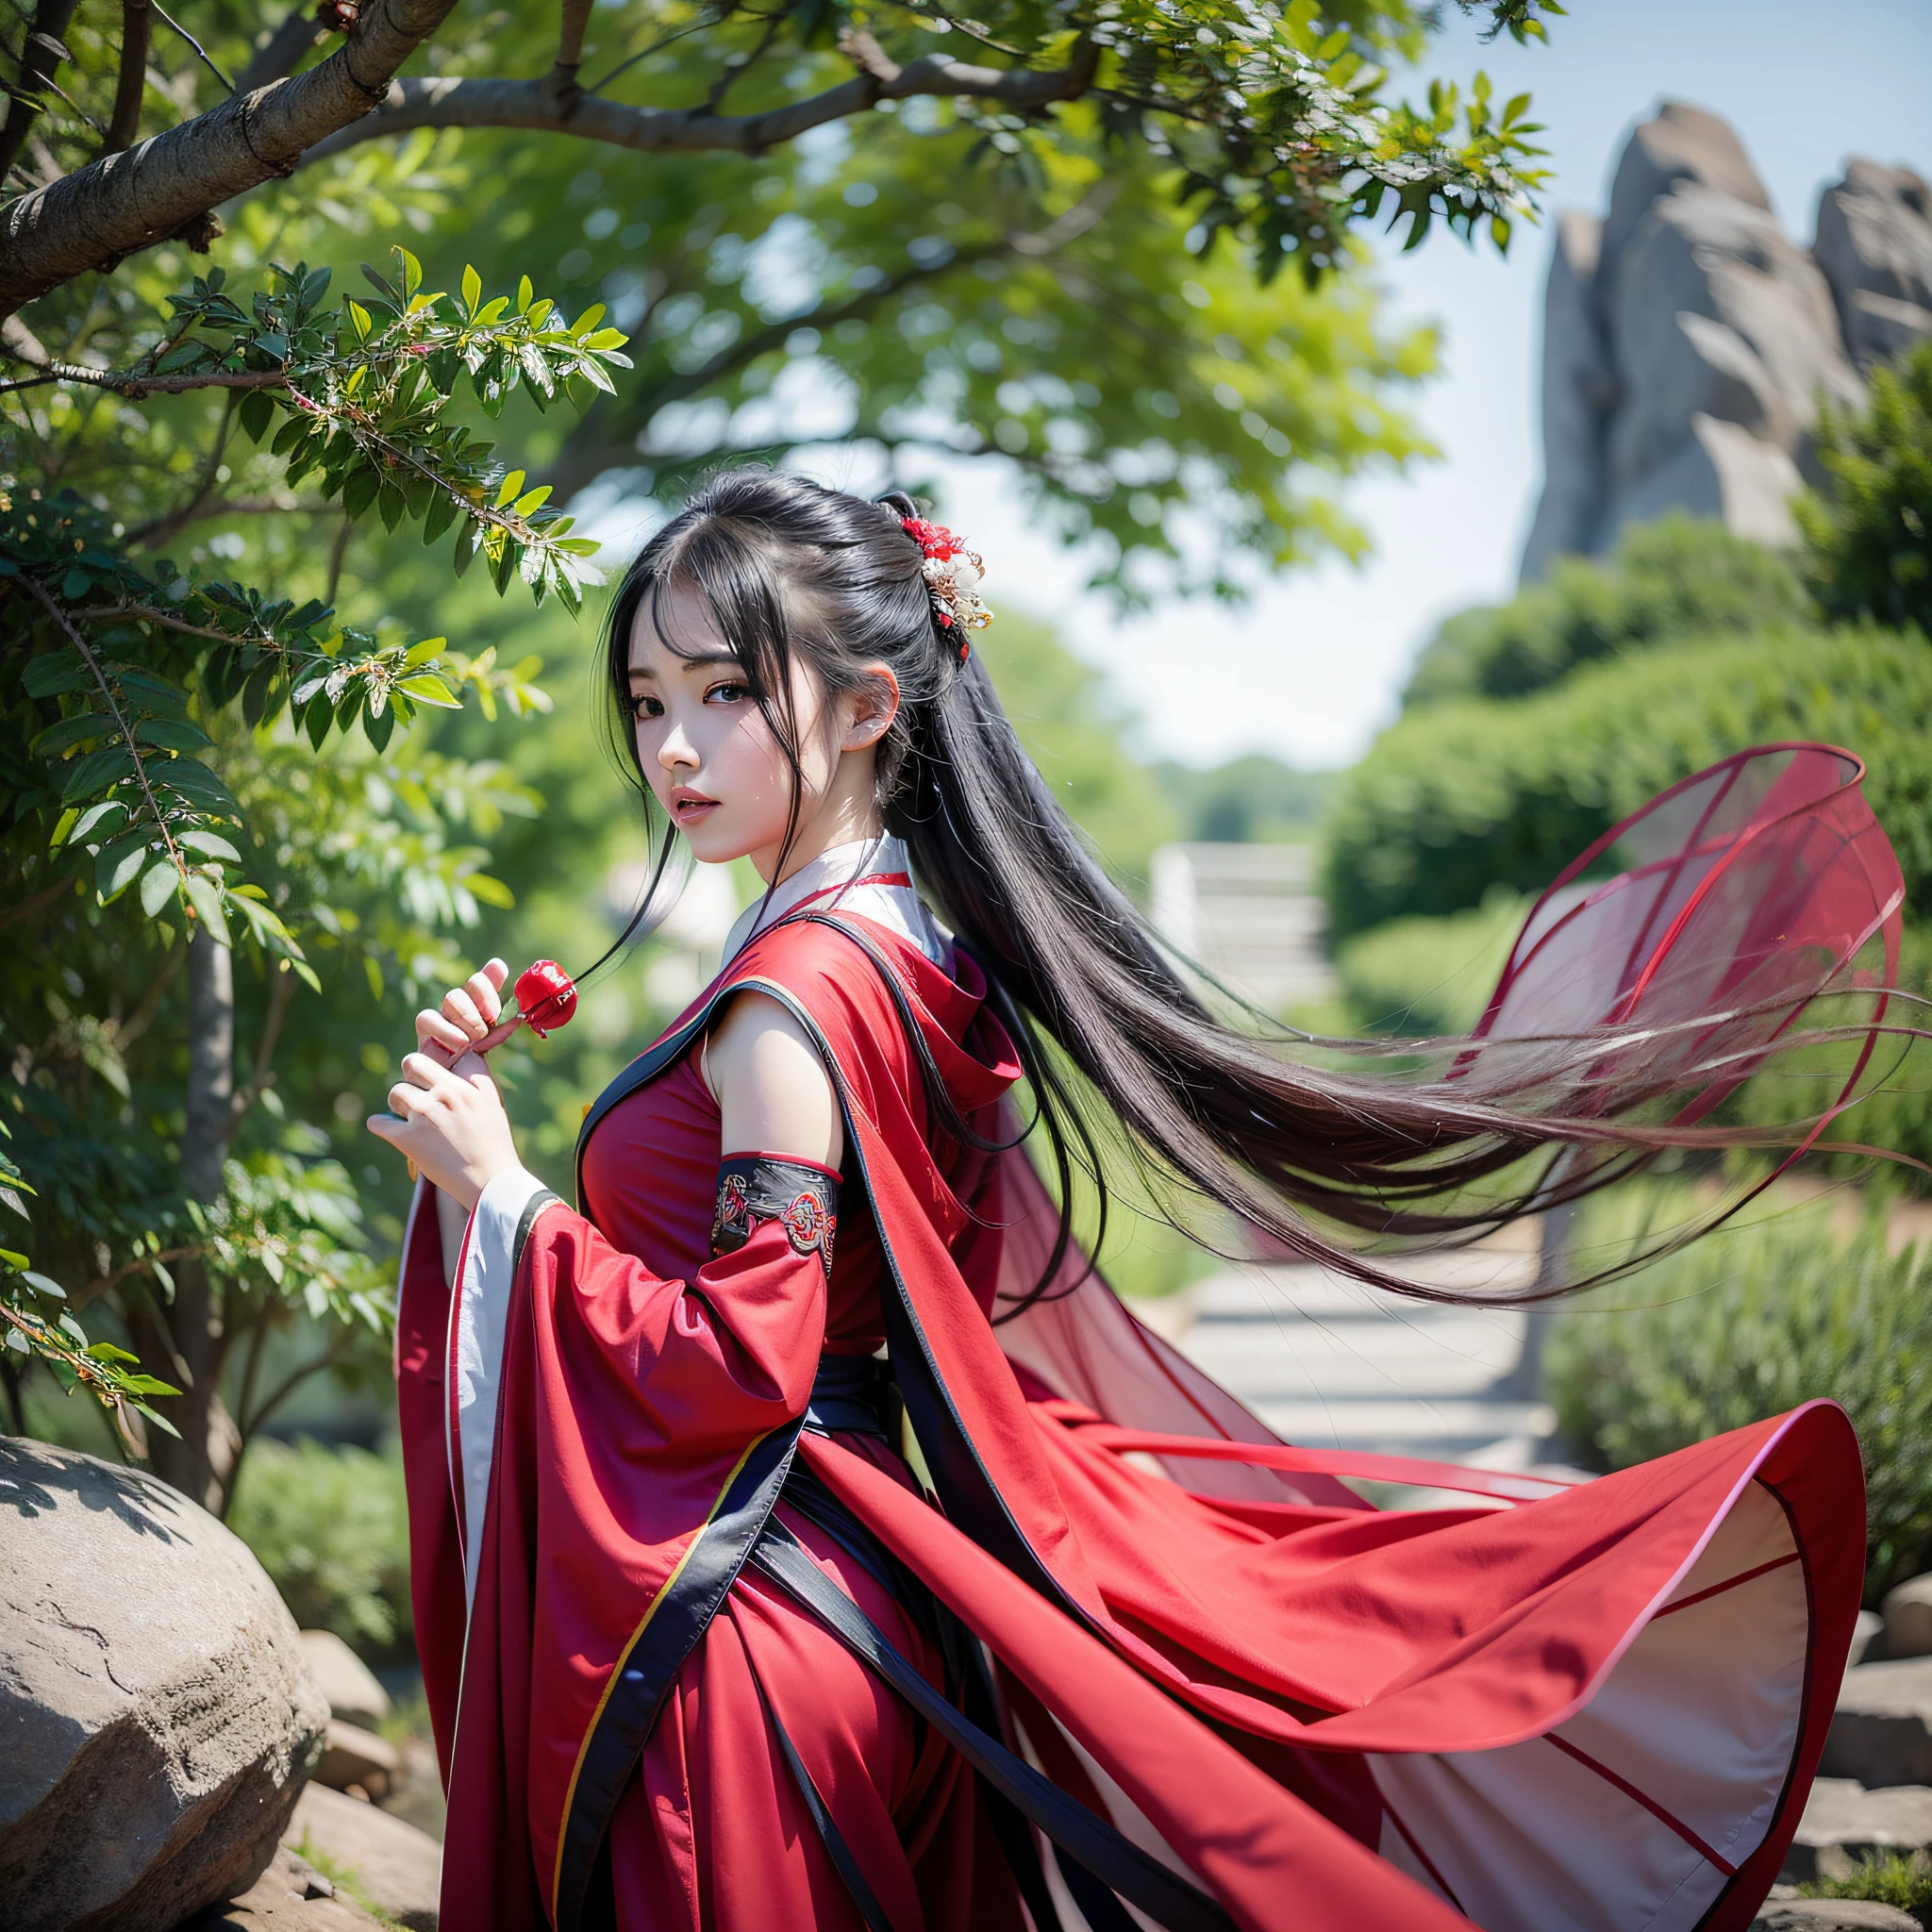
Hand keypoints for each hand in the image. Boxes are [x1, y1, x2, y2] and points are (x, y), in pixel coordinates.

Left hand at [366, 1048, 520, 1209]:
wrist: (489, 1180)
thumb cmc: (494, 1142)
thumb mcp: (492, 1102)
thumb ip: (476, 1076)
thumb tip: (466, 1053)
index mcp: (460, 1086)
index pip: (424, 1059)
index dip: (421, 1067)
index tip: (426, 1079)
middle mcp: (440, 1097)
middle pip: (409, 1067)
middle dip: (410, 1079)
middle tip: (417, 1096)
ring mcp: (422, 1117)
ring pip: (394, 1094)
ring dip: (398, 1104)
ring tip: (411, 1118)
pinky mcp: (408, 1140)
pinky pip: (378, 1123)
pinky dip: (381, 1125)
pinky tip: (390, 1129)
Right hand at [416, 958, 510, 1064]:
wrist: (464, 1105)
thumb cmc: (479, 1068)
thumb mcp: (494, 1039)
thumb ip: (501, 1011)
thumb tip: (505, 974)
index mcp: (471, 1012)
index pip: (474, 986)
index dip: (484, 985)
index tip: (498, 999)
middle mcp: (447, 1021)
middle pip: (452, 998)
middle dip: (469, 1007)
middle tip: (485, 1024)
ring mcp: (429, 1040)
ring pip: (427, 1017)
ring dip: (449, 1025)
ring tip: (466, 1042)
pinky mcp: (418, 1059)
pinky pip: (420, 1041)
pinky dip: (441, 1040)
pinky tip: (457, 1051)